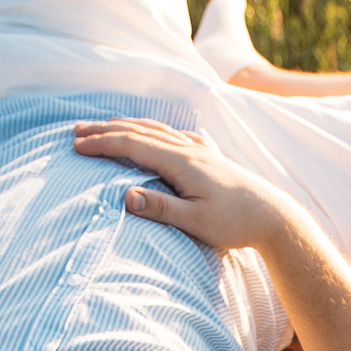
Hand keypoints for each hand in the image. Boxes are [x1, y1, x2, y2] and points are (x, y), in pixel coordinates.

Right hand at [73, 118, 296, 251]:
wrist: (274, 216)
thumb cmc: (235, 224)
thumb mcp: (196, 223)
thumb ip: (161, 209)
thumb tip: (125, 196)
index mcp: (181, 162)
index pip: (132, 145)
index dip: (102, 144)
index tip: (76, 146)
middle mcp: (189, 149)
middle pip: (140, 131)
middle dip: (105, 130)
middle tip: (76, 131)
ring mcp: (200, 150)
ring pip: (156, 129)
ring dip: (126, 126)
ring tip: (104, 127)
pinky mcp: (210, 155)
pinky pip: (175, 134)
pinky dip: (154, 129)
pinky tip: (154, 132)